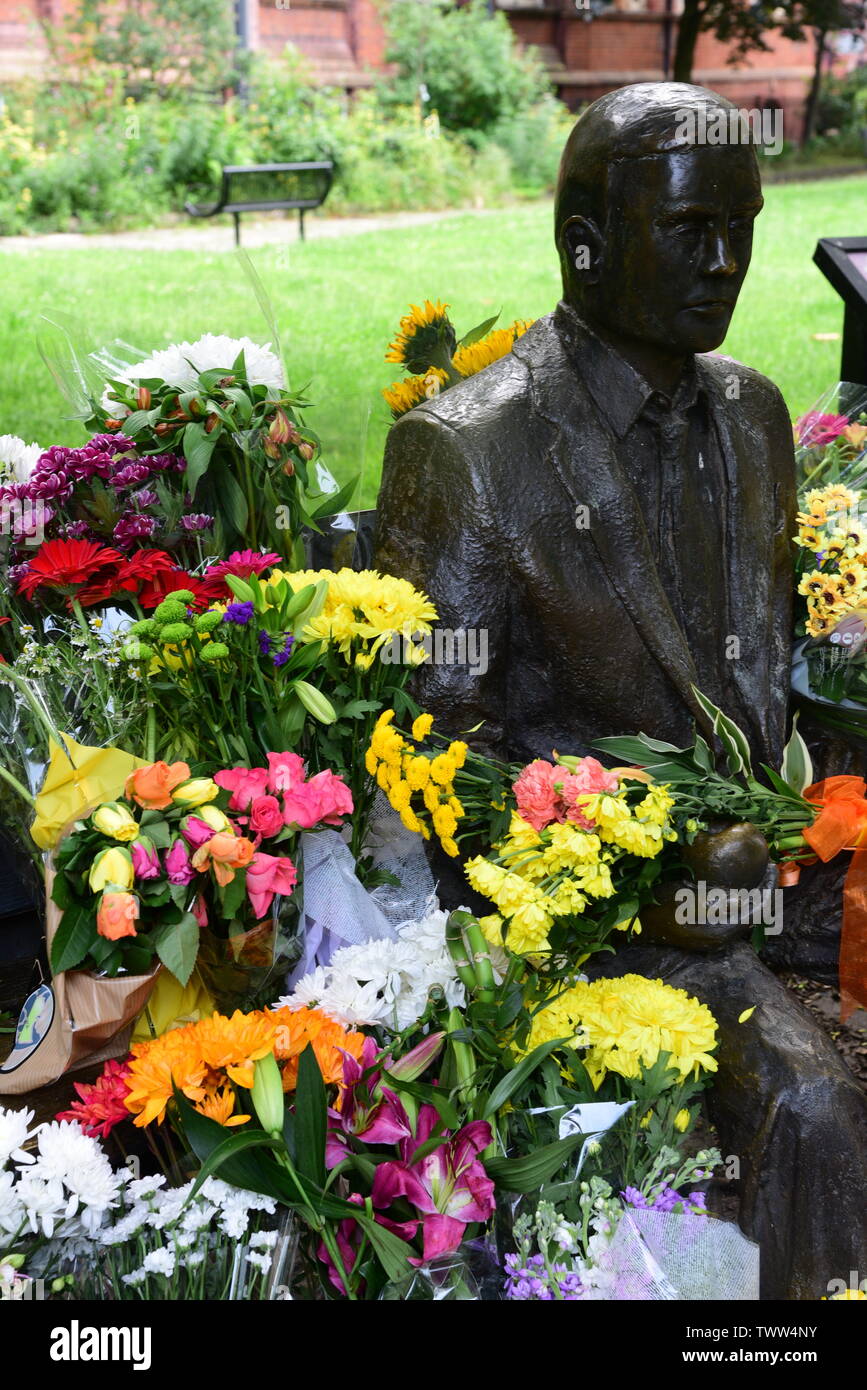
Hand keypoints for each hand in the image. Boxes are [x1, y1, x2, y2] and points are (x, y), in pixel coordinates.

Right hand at [640, 822, 771, 951]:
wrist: (640, 924)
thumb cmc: (659, 908)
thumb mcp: (686, 900)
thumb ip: (715, 902)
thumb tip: (742, 899)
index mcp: (720, 931)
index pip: (757, 908)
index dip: (767, 886)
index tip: (773, 866)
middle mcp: (722, 937)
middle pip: (755, 912)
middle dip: (765, 889)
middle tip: (771, 868)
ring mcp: (716, 936)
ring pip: (747, 914)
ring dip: (755, 894)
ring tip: (760, 875)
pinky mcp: (710, 932)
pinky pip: (736, 916)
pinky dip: (743, 901)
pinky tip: (741, 887)